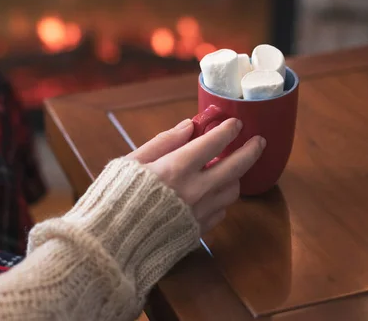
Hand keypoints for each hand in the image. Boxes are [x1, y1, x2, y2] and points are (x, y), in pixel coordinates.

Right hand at [126, 118, 264, 232]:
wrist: (109, 244)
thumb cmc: (114, 197)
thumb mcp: (132, 162)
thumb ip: (163, 142)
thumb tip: (189, 126)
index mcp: (175, 168)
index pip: (213, 143)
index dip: (228, 130)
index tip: (236, 123)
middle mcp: (193, 191)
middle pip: (235, 167)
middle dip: (251, 151)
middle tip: (259, 141)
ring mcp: (198, 214)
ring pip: (232, 191)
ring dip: (235, 177)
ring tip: (230, 168)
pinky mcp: (197, 232)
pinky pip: (219, 212)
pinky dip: (219, 199)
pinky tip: (210, 194)